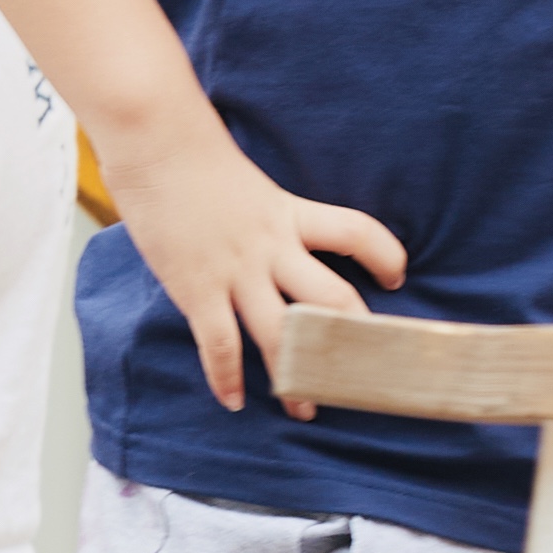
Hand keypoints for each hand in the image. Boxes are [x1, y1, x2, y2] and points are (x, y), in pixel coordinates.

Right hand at [98, 93, 402, 411]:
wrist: (154, 144)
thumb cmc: (197, 161)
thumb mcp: (253, 186)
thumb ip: (273, 217)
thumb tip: (285, 239)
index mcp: (292, 213)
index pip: (357, 231)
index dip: (385, 254)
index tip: (398, 277)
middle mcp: (273, 246)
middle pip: (331, 299)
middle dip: (351, 343)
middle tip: (363, 373)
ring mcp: (237, 270)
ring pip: (280, 335)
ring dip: (295, 378)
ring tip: (305, 408)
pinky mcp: (197, 289)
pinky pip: (219, 344)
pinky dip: (226, 378)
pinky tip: (233, 401)